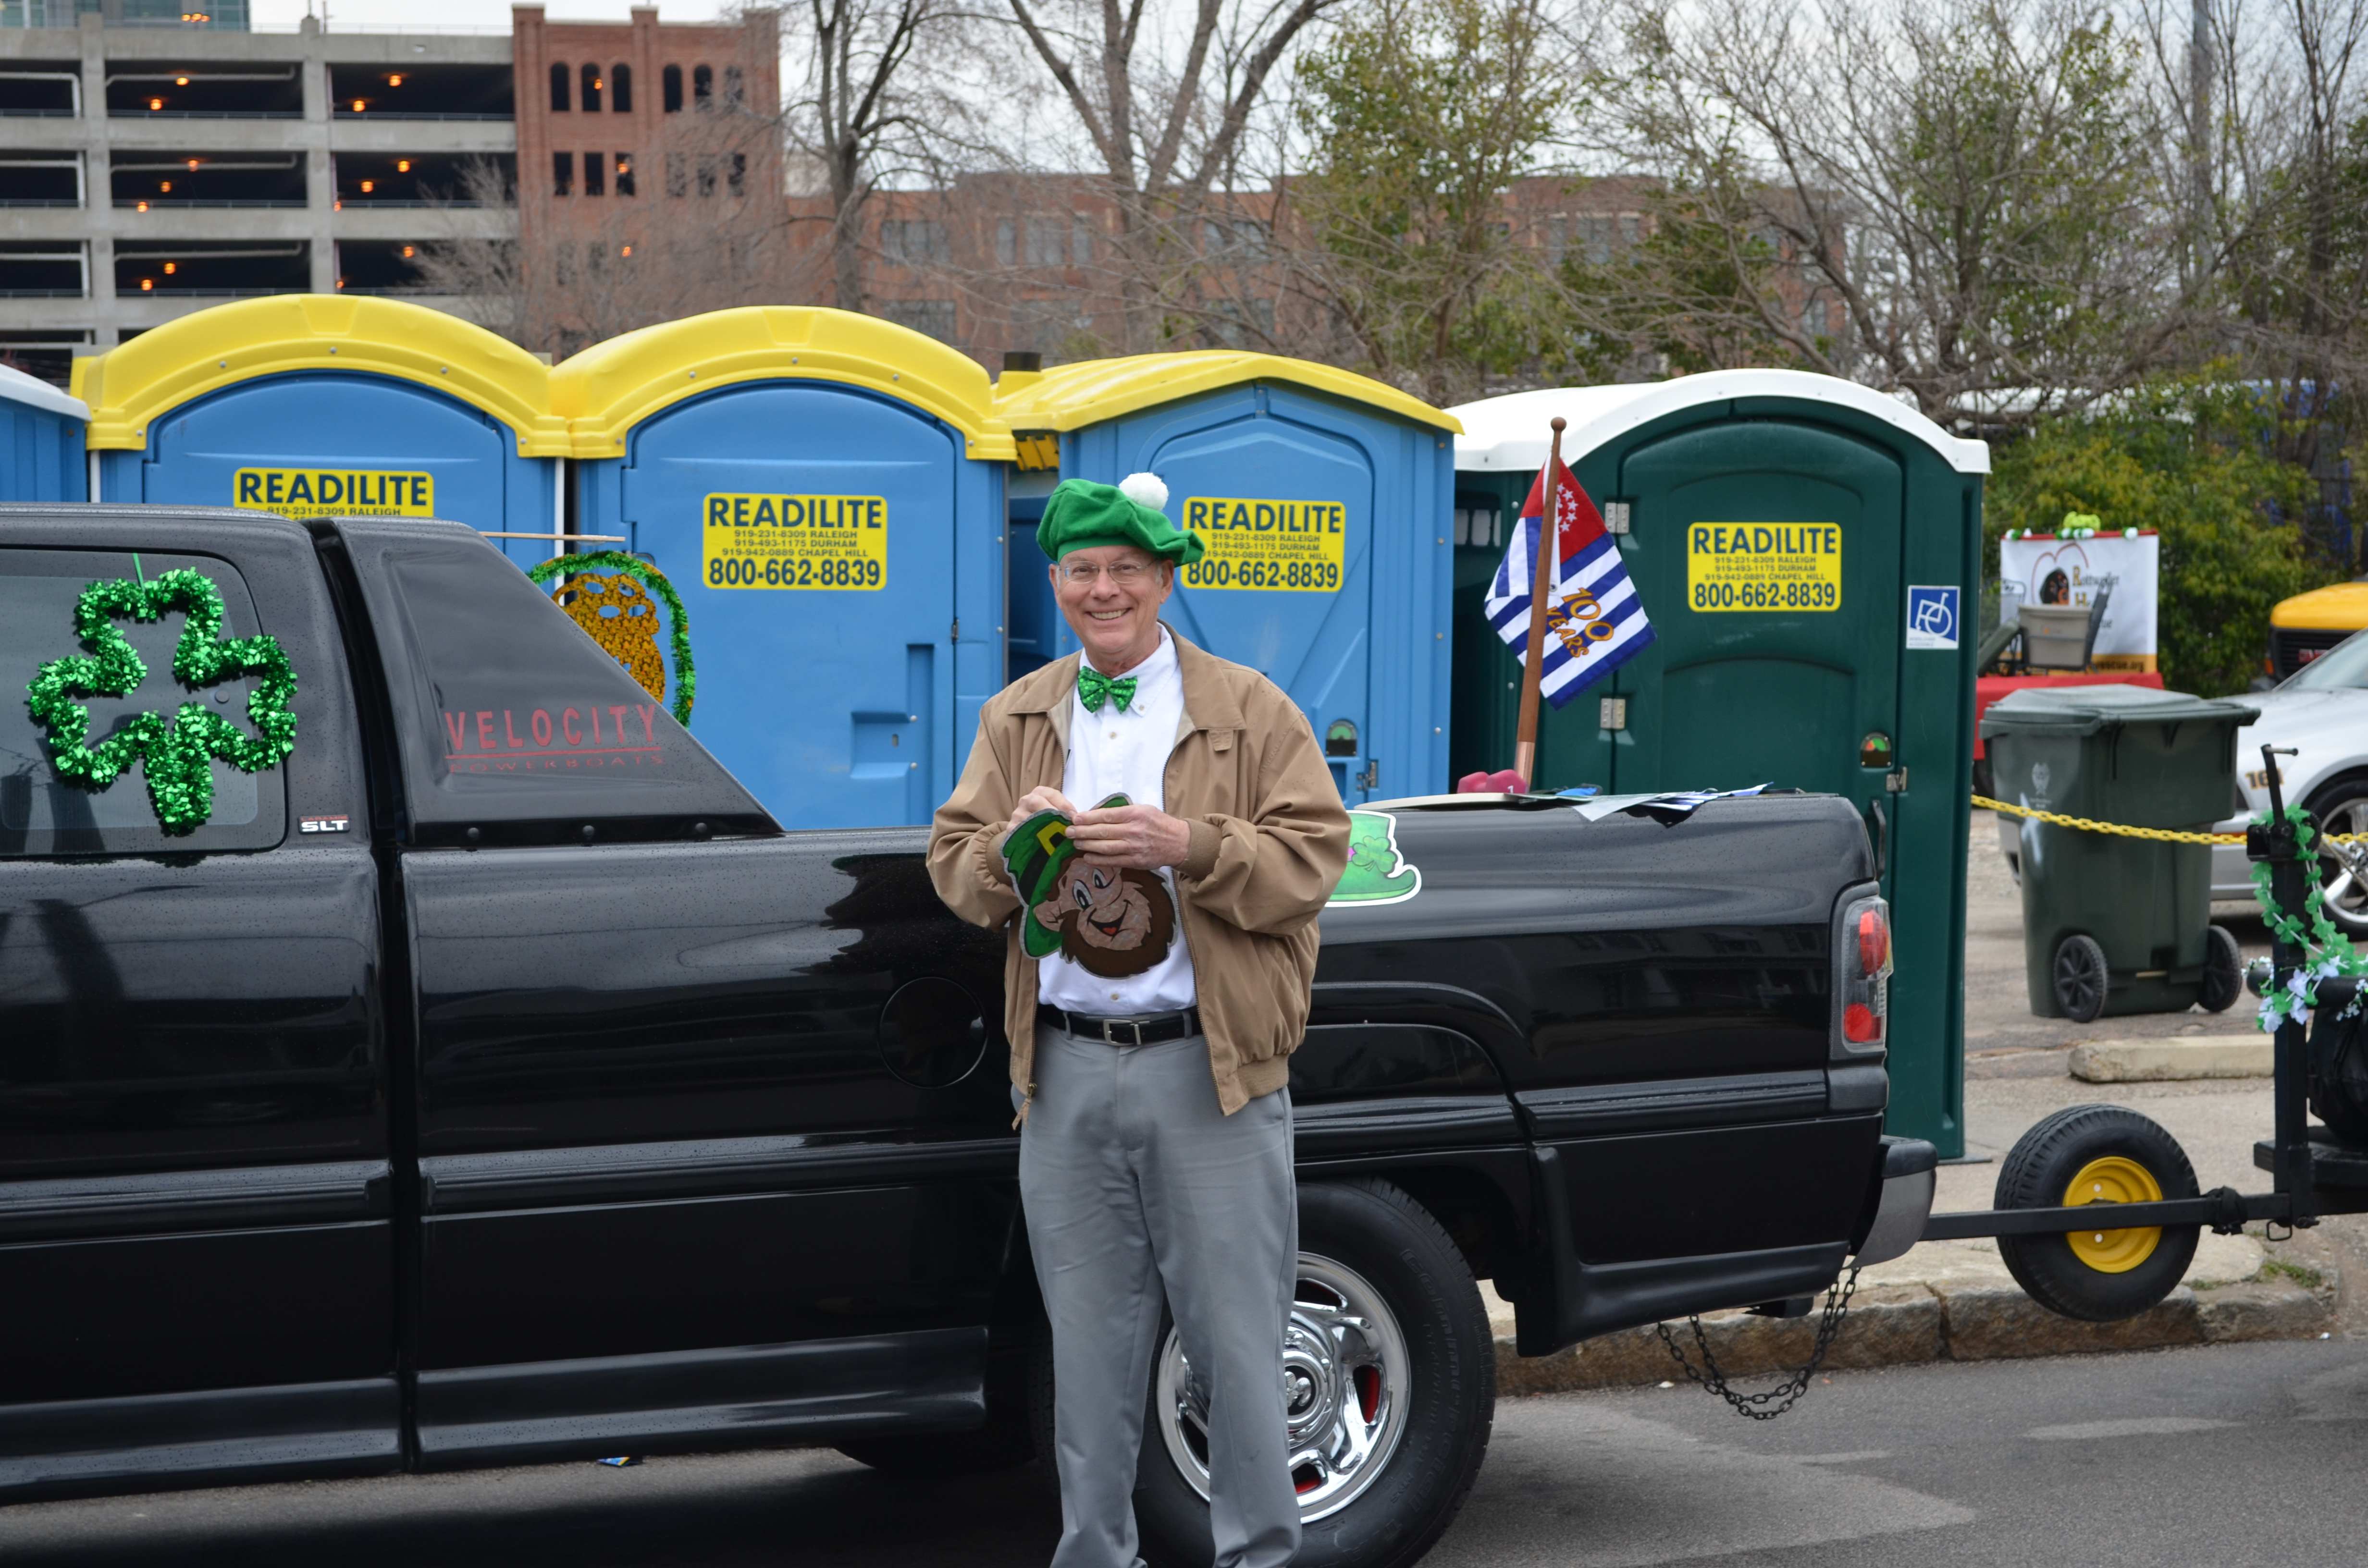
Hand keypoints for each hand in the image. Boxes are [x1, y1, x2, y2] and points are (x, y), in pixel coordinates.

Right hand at [1006, 786, 1078, 836]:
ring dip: (1044, 826)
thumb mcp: (1056, 815)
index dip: (1063, 804)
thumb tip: (1078, 820)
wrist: (1028, 838)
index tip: (1073, 815)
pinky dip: (1033, 837)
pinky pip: (1022, 831)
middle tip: (1065, 825)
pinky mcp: (1012, 829)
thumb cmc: (1047, 824)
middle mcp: (1026, 801)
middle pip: (1037, 801)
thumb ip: (1065, 815)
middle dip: (1053, 813)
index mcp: (1039, 794)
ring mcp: (1017, 815)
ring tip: (1056, 835)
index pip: (1050, 793)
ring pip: (1029, 816)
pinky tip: (1044, 844)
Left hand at [1069, 802, 1192, 869]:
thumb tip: (1097, 815)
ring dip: (1086, 845)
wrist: (1179, 842)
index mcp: (1135, 814)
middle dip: (1082, 831)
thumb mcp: (1143, 809)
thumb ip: (1122, 811)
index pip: (1106, 816)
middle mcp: (1134, 830)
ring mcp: (1135, 847)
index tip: (1075, 818)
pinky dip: (1097, 860)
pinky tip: (1087, 856)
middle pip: (1102, 832)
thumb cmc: (1159, 823)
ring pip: (1105, 847)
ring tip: (1075, 843)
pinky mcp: (1135, 861)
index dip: (1088, 818)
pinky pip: (1112, 861)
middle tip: (1069, 832)